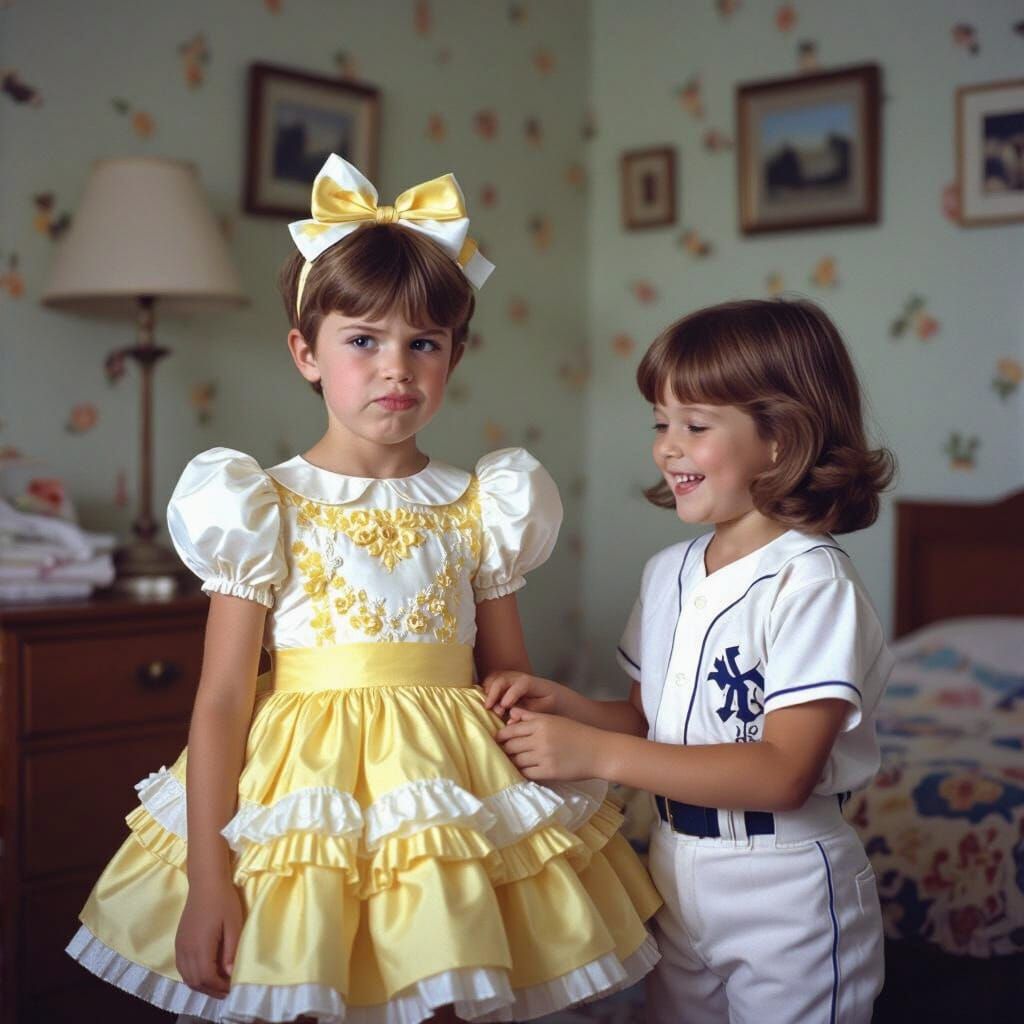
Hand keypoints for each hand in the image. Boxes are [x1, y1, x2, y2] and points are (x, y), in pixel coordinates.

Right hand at [175, 878, 243, 997]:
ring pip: (186, 977)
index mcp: (200, 946)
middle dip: (211, 990)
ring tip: (217, 984)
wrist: (205, 882)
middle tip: (226, 990)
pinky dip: (192, 976)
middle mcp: (186, 949)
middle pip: (195, 981)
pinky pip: (182, 967)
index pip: (207, 977)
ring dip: (201, 984)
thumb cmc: (223, 900)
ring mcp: (180, 946)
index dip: (219, 987)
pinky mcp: (178, 942)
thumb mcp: (234, 924)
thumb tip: (230, 974)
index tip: (232, 988)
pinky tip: (205, 972)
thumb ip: (231, 951)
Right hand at [482, 670, 564, 717]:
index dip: (510, 694)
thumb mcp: (546, 708)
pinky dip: (486, 689)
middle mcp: (520, 677)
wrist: (559, 695)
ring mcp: (512, 677)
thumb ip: (529, 712)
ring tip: (489, 707)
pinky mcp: (506, 682)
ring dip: (488, 691)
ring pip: (494, 678)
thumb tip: (510, 719)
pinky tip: (488, 703)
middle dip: (493, 693)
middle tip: (491, 709)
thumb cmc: (553, 702)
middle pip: (502, 679)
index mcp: (532, 683)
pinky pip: (492, 681)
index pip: (519, 684)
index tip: (504, 707)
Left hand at [496, 709, 601, 780]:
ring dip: (513, 762)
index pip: (511, 730)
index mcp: (540, 723)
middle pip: (510, 746)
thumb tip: (512, 713)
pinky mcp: (548, 772)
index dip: (501, 736)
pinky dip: (523, 772)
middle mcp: (540, 739)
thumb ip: (532, 716)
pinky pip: (527, 773)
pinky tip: (524, 770)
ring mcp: (543, 756)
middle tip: (503, 752)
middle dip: (505, 749)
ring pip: (516, 760)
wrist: (598, 751)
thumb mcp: (554, 719)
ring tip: (512, 761)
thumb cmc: (577, 733)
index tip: (498, 740)